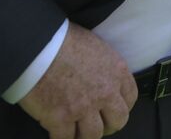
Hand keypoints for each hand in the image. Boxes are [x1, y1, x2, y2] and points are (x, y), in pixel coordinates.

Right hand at [19, 24, 135, 138]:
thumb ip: (105, 67)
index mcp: (117, 72)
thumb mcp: (97, 48)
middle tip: (97, 125)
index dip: (122, 107)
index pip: (130, 98)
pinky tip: (57, 133)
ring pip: (93, 135)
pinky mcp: (61, 119)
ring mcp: (84, 108)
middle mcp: (105, 93)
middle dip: (109, 126)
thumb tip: (101, 77)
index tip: (112, 110)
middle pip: (118, 121)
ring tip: (77, 132)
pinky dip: (61, 138)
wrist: (39, 47)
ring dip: (85, 135)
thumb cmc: (65, 41)